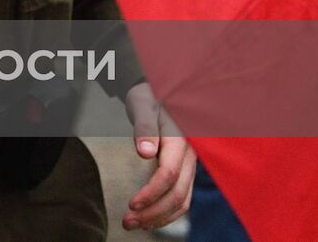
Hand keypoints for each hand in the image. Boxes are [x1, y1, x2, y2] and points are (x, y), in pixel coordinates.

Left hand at [123, 82, 195, 230]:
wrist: (161, 92)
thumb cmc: (149, 97)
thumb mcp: (142, 105)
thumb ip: (144, 128)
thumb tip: (145, 152)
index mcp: (181, 139)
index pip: (169, 174)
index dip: (151, 193)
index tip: (131, 205)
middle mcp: (190, 156)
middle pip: (178, 193)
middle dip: (153, 212)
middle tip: (126, 223)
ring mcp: (190, 164)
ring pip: (182, 200)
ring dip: (158, 216)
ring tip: (132, 224)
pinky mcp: (185, 170)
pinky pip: (181, 196)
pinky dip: (167, 211)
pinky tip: (148, 218)